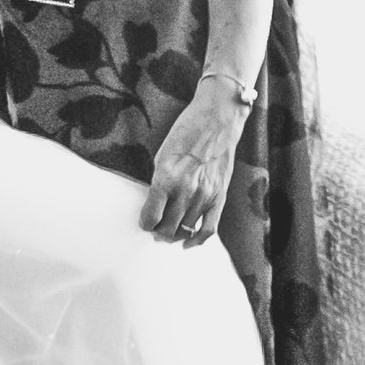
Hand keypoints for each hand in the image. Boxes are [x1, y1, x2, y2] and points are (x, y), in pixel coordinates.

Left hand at [142, 83, 244, 245]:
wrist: (216, 121)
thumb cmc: (186, 133)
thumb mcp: (162, 156)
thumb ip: (158, 183)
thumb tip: (154, 206)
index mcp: (166, 179)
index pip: (150, 217)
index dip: (145, 223)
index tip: (144, 222)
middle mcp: (185, 191)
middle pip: (167, 229)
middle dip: (158, 231)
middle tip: (156, 228)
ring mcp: (204, 195)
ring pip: (185, 230)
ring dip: (174, 235)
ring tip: (169, 232)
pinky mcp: (219, 196)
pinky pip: (209, 229)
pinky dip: (197, 240)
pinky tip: (188, 243)